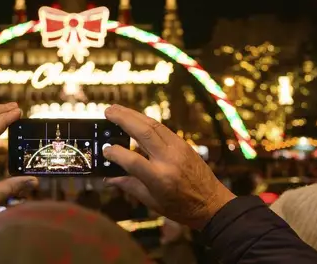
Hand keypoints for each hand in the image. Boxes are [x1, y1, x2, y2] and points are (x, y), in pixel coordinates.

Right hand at [103, 105, 235, 228]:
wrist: (212, 203)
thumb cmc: (180, 207)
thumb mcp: (152, 201)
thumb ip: (128, 186)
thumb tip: (107, 178)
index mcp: (159, 179)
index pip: (132, 160)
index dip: (115, 153)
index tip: (104, 150)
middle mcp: (169, 160)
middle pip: (143, 132)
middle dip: (123, 119)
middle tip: (107, 111)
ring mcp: (178, 148)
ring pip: (153, 125)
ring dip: (133, 114)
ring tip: (116, 109)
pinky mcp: (183, 143)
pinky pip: (161, 128)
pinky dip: (145, 121)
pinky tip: (134, 118)